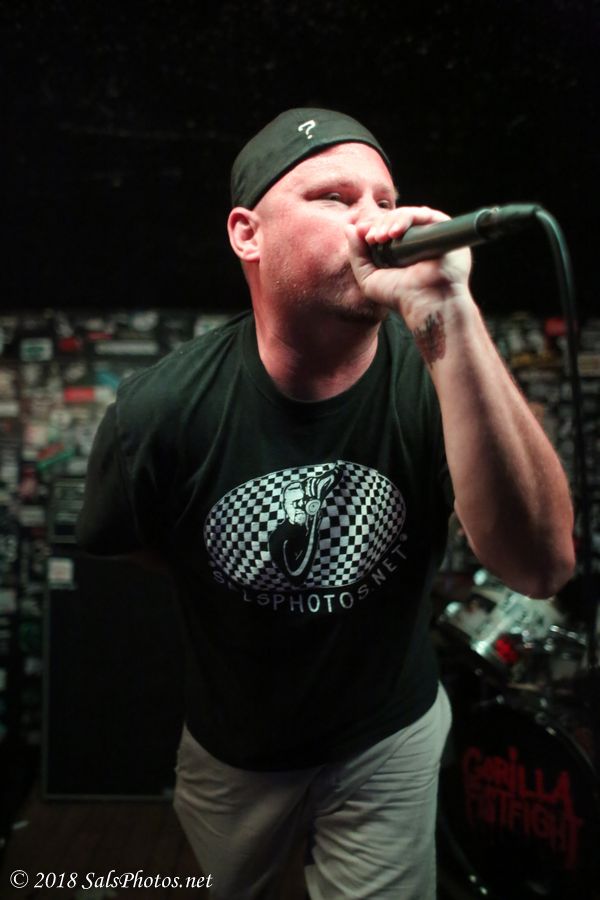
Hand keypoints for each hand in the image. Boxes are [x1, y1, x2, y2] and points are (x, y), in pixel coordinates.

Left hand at [345, 206, 472, 330]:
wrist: (425, 304)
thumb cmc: (400, 297)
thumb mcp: (369, 278)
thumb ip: (357, 255)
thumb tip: (349, 228)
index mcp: (401, 249)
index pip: (385, 227)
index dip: (372, 227)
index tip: (364, 236)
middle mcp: (416, 239)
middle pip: (394, 219)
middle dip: (379, 225)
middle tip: (372, 238)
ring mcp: (430, 233)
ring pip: (407, 215)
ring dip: (389, 221)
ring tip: (381, 237)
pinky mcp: (443, 228)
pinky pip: (423, 214)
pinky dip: (406, 219)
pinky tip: (395, 233)